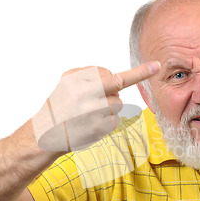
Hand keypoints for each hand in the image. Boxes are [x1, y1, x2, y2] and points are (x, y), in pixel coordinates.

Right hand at [32, 61, 160, 151]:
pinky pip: (115, 120)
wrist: (44, 134)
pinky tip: (91, 125)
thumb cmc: (59, 106)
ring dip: (110, 108)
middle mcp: (84, 94)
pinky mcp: (98, 128)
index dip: (122, 73)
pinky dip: (108, 122)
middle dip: (140, 74)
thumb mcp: (67, 82)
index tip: (154, 66)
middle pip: (117, 84)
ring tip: (90, 114)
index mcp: (76, 80)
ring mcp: (92, 111)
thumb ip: (89, 75)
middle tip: (155, 67)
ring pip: (118, 104)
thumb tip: (114, 78)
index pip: (106, 72)